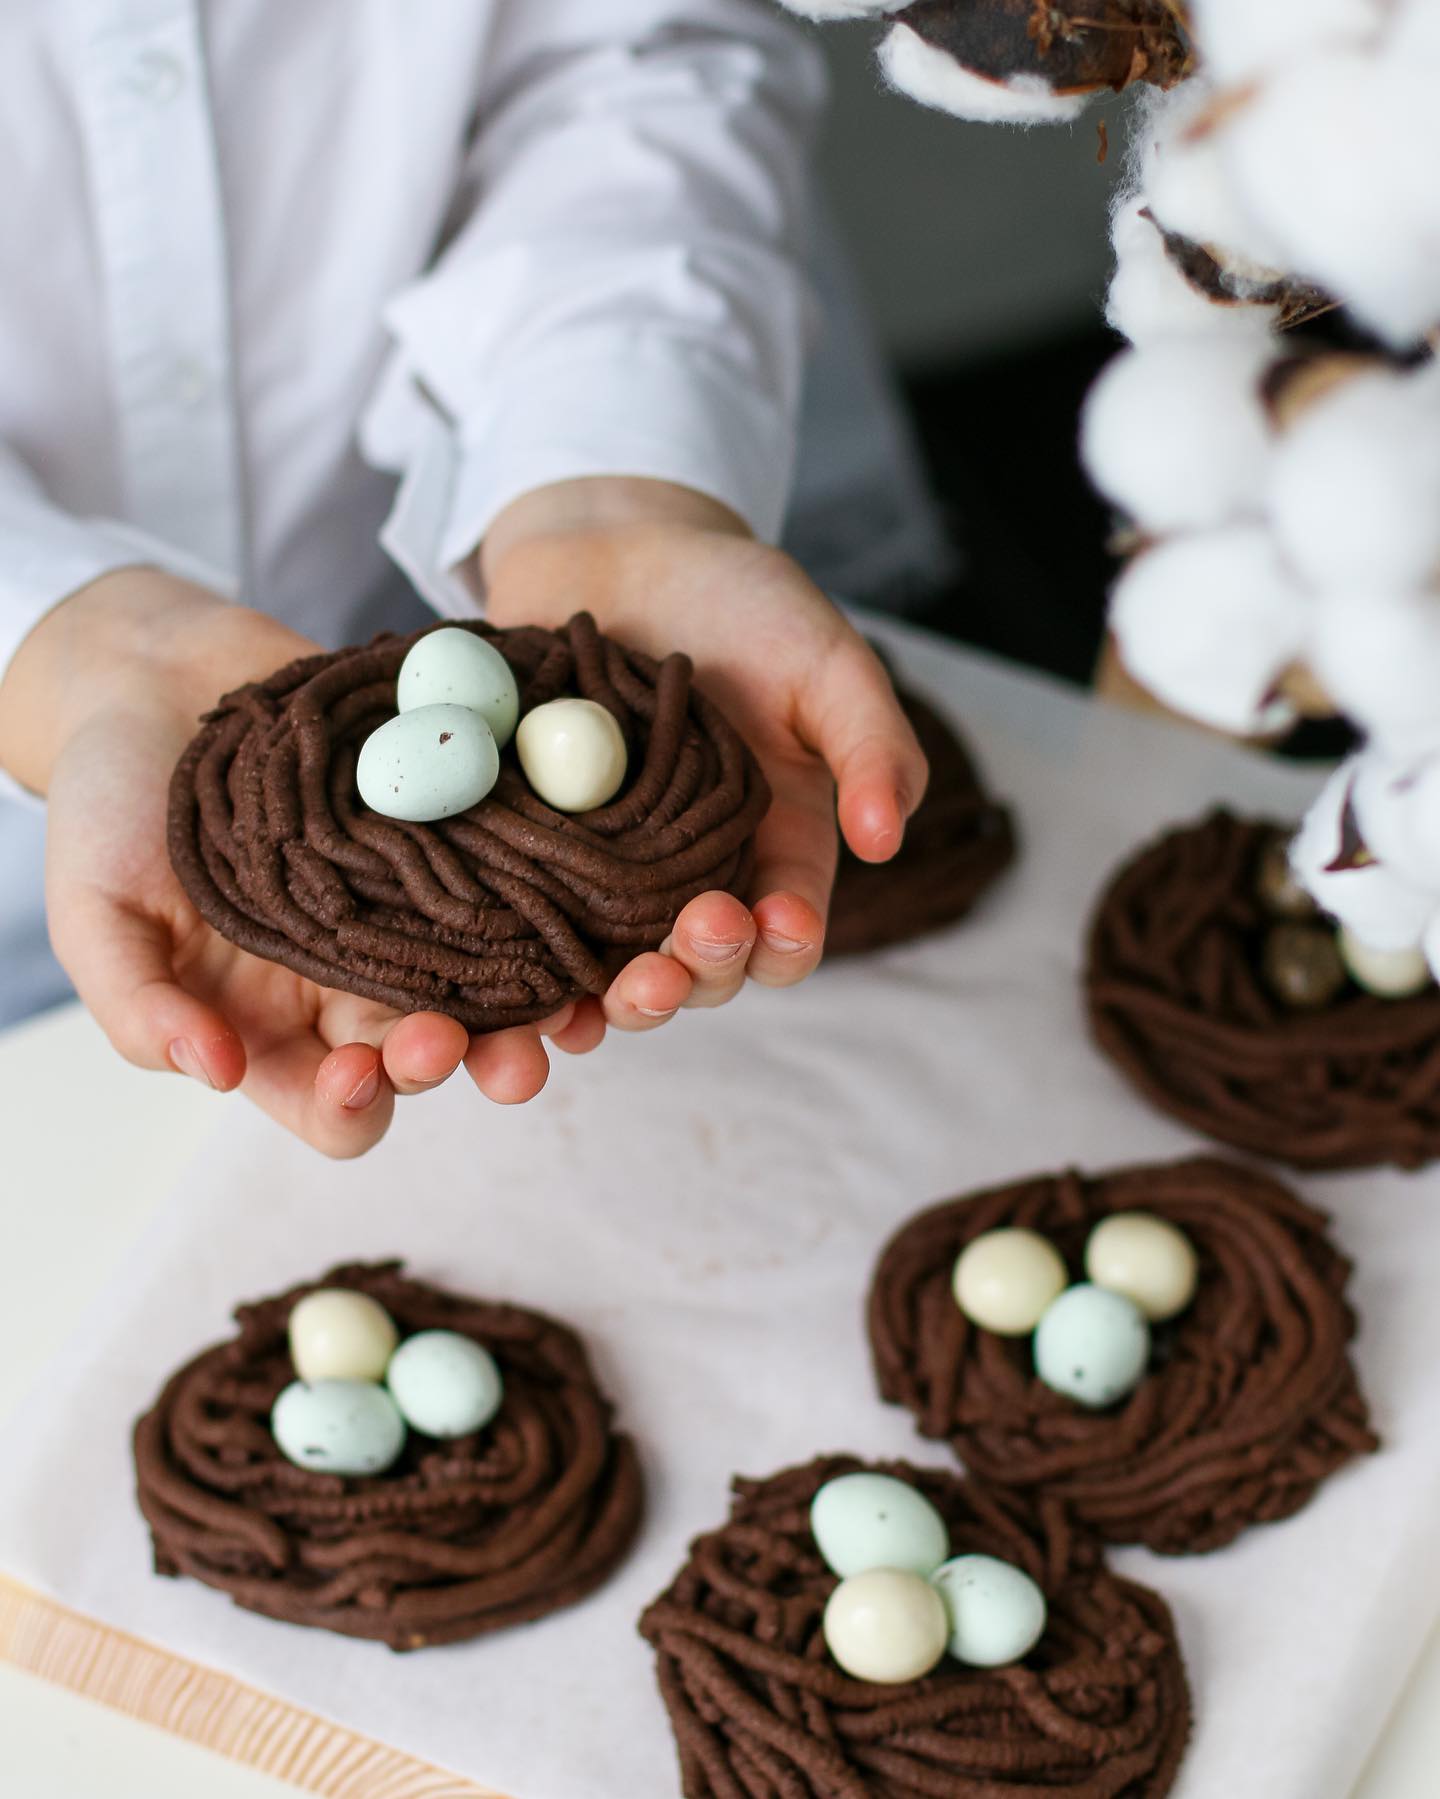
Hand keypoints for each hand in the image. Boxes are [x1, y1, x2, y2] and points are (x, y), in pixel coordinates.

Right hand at [0, 571, 598, 1156]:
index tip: (362, 1076)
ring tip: (578, 999)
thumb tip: (212, 1074)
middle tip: (508, 1056)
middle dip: (481, 1064)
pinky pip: (520, 881)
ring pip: (504, 979)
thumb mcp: (98, 912)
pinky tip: (589, 895)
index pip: (335, 1108)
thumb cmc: (110, 806)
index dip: (357, 1109)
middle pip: (442, 1052)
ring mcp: (418, 912)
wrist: (163, 678)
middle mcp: (361, 984)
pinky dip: (559, 896)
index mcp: (278, 1030)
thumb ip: (140, 1005)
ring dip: (547, 1002)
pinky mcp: (458, 841)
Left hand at [482, 478, 928, 1038]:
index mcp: (774, 846)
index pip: (788, 929)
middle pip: (700, 967)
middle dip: (690, 980)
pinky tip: (514, 989)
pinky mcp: (527, 848)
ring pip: (612, 968)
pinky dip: (521, 971)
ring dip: (610, 1002)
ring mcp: (605, 867)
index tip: (772, 923)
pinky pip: (525, 925)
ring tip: (599, 1001)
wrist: (613, 543)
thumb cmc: (738, 599)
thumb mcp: (827, 661)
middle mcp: (691, 874)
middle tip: (667, 967)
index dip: (783, 942)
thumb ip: (872, 745)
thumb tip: (888, 840)